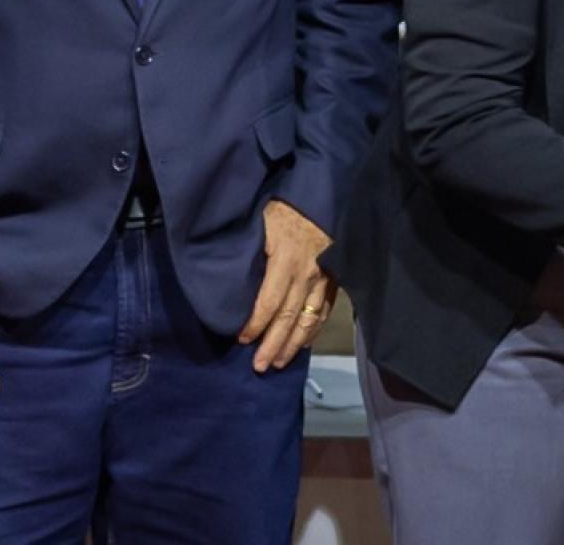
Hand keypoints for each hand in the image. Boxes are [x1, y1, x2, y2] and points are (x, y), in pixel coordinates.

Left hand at [239, 199, 334, 371]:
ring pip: (309, 318)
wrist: (323, 196)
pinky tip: (304, 343)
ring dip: (294, 343)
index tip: (242, 339)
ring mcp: (323, 278)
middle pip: (289, 318)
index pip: (269, 303)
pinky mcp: (334, 278)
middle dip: (274, 344)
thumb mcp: (262, 225)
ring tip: (281, 362)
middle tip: (261, 366)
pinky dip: (314, 329)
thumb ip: (251, 253)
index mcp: (286, 262)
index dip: (256, 324)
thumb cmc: (285, 209)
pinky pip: (324, 310)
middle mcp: (307, 275)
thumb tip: (229, 281)